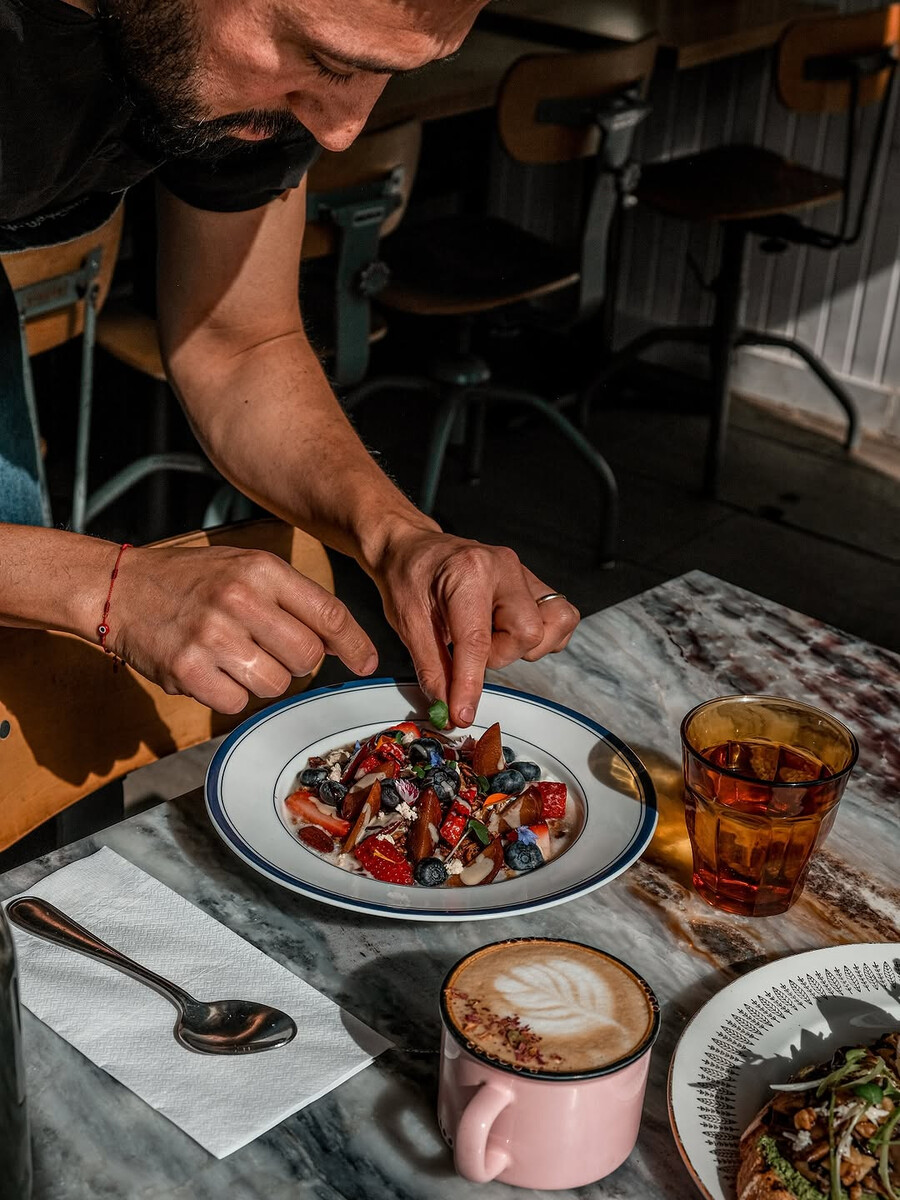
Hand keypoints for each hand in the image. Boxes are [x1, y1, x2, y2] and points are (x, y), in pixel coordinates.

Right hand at [107, 545, 376, 712]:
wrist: (122, 589)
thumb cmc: (191, 580)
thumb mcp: (245, 568)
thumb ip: (292, 599)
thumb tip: (337, 641)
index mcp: (261, 570)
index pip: (328, 613)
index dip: (354, 644)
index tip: (366, 663)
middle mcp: (239, 600)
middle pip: (306, 657)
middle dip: (298, 663)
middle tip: (273, 653)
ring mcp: (213, 636)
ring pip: (275, 684)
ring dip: (263, 680)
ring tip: (235, 657)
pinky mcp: (188, 670)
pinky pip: (237, 702)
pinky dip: (230, 694)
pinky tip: (212, 670)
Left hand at [368, 528, 579, 726]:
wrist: (412, 547)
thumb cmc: (407, 576)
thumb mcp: (408, 624)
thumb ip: (433, 669)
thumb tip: (449, 709)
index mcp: (468, 573)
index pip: (477, 640)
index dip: (470, 684)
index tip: (463, 714)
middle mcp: (504, 567)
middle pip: (528, 633)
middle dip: (500, 655)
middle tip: (468, 650)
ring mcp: (523, 572)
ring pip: (554, 624)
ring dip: (522, 645)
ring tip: (491, 638)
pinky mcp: (533, 582)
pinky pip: (560, 616)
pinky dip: (541, 635)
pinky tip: (507, 632)